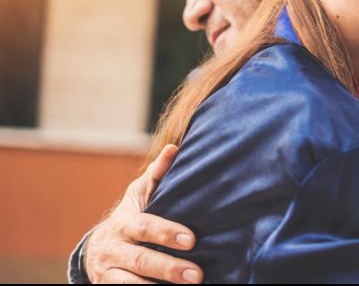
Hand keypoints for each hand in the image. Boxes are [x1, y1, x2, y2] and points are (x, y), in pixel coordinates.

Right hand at [84, 145, 202, 283]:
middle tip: (197, 274)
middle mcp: (113, 249)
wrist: (97, 249)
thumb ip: (157, 175)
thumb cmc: (131, 217)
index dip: (167, 233)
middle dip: (169, 268)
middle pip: (141, 261)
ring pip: (132, 285)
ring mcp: (109, 273)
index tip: (192, 240)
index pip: (146, 227)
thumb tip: (174, 149)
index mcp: (124, 223)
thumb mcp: (139, 195)